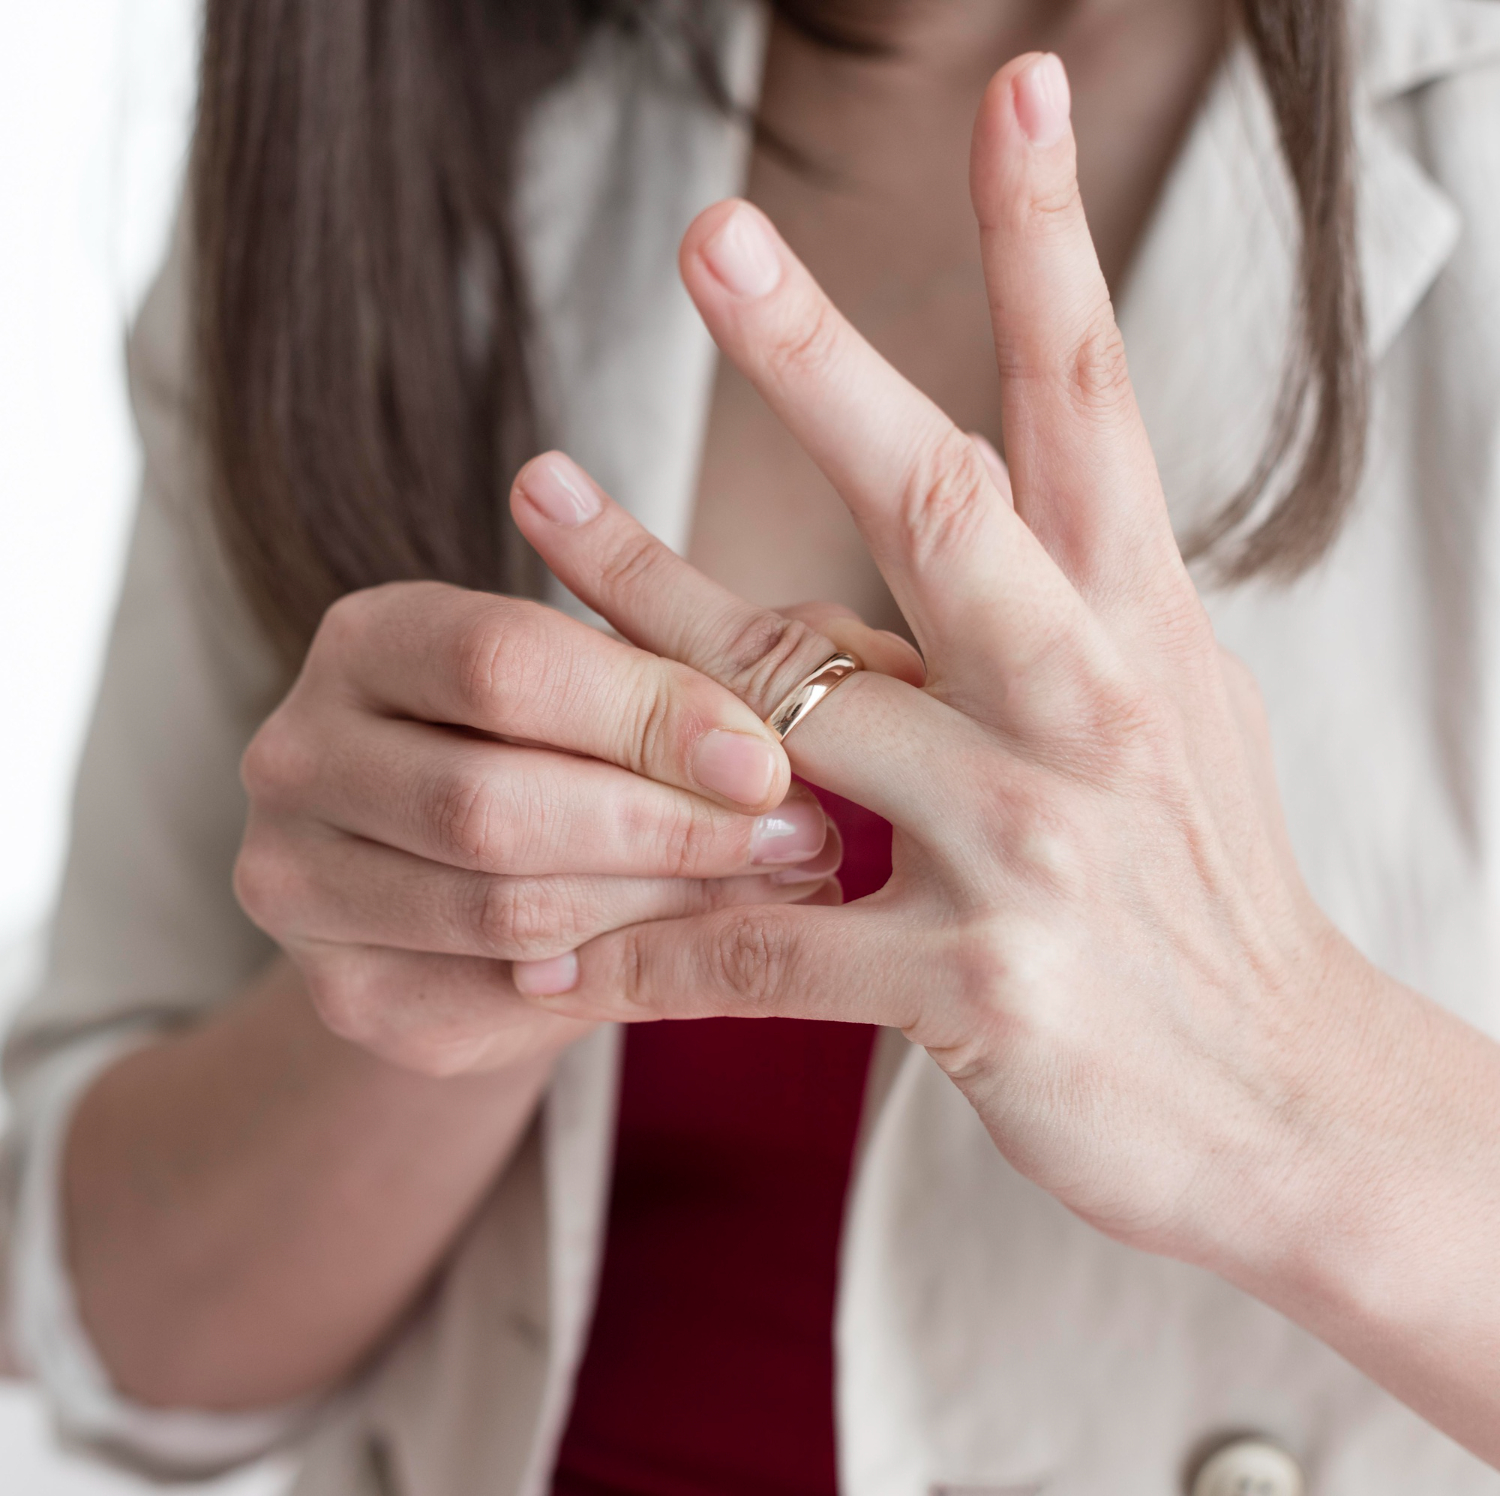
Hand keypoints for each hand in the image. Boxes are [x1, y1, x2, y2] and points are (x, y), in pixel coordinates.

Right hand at [233, 581, 912, 1075]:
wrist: (483, 873)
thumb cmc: (578, 743)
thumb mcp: (641, 677)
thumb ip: (740, 655)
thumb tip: (876, 664)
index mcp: (372, 639)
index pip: (501, 663)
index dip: (645, 712)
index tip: (767, 760)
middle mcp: (298, 752)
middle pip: (489, 805)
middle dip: (667, 830)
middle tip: (806, 840)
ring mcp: (299, 884)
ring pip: (503, 915)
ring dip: (665, 911)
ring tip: (784, 890)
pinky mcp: (345, 997)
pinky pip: (499, 1001)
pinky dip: (623, 980)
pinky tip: (710, 954)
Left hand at [506, 51, 1376, 1275]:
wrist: (1291, 1103)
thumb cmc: (1208, 895)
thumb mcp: (1165, 718)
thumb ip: (1048, 617)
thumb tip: (940, 505)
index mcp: (1141, 628)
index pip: (1097, 403)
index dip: (1055, 241)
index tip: (1019, 89)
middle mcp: (1089, 710)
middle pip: (940, 505)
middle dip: (818, 363)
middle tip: (713, 235)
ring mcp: (1030, 845)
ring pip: (791, 706)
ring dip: (643, 608)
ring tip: (542, 502)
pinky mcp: (974, 986)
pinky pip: (757, 950)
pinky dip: (637, 943)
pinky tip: (543, 940)